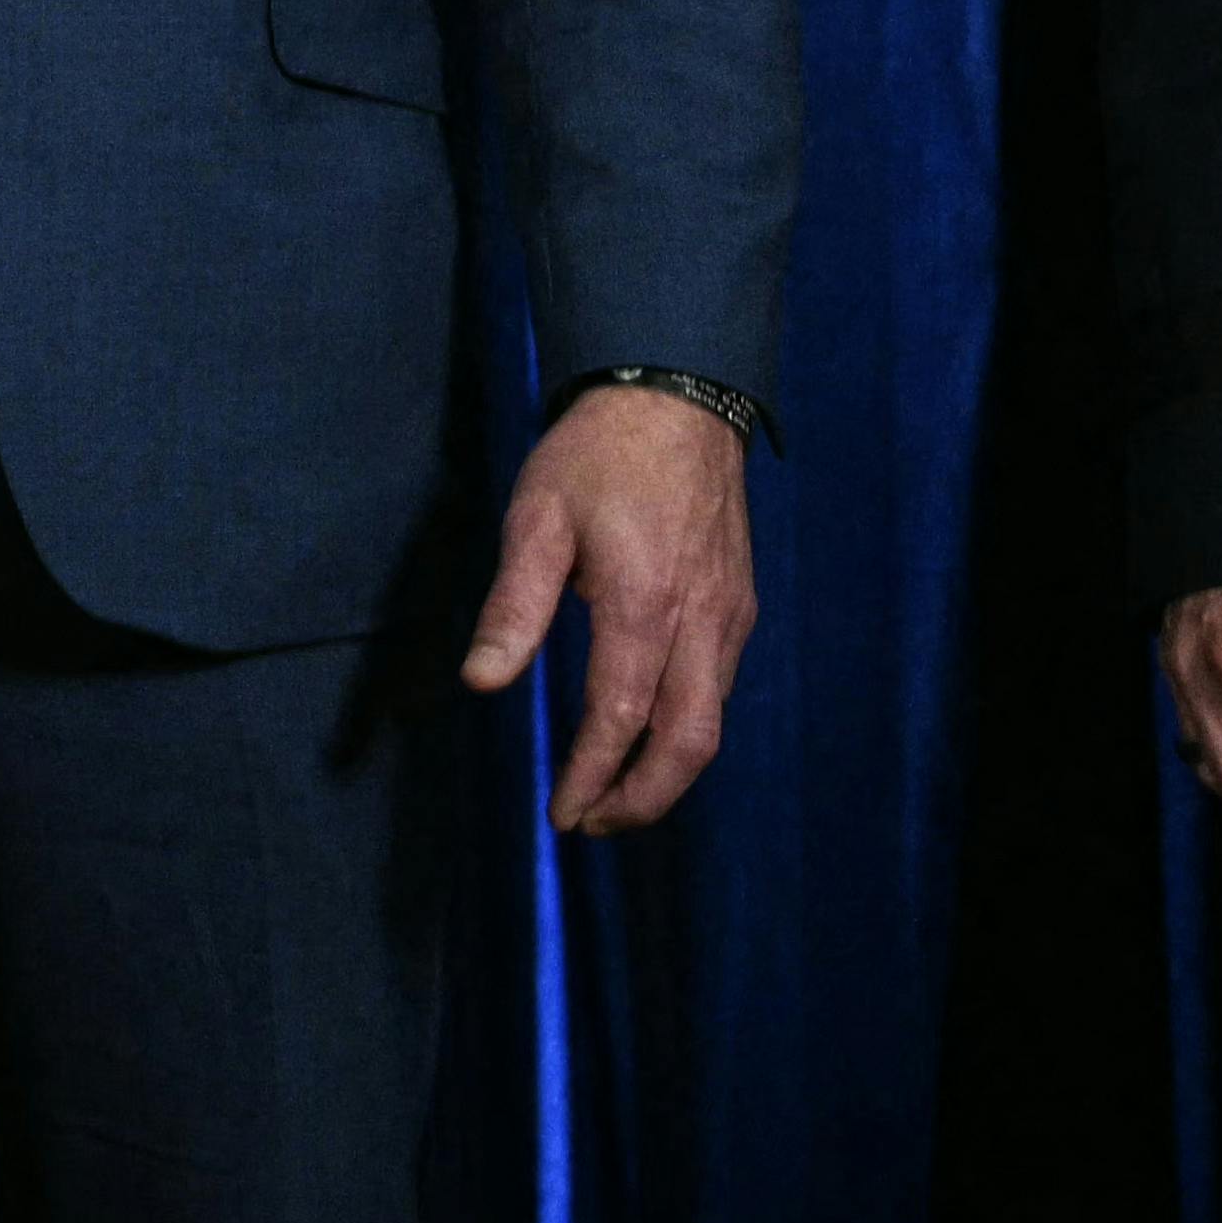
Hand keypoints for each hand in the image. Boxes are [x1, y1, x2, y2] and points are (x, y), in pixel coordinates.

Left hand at [463, 380, 758, 833]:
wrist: (677, 398)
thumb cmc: (597, 457)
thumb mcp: (536, 518)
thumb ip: (514, 605)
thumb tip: (483, 682)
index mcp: (644, 603)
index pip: (621, 716)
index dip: (592, 776)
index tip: (563, 814)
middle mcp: (701, 619)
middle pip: (689, 742)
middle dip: (644, 798)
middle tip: (595, 824)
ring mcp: (729, 615)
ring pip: (712, 720)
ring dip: (667, 772)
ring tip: (614, 795)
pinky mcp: (739, 605)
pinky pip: (720, 688)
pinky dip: (687, 729)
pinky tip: (648, 735)